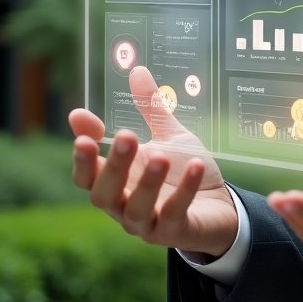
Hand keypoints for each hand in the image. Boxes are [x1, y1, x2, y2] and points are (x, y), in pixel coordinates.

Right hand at [69, 66, 237, 257]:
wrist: (220, 205)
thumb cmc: (185, 171)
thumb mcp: (168, 136)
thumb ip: (150, 109)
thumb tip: (137, 69)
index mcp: (118, 182)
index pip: (86, 175)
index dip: (82, 155)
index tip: (81, 126)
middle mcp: (123, 206)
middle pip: (103, 193)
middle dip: (114, 165)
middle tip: (126, 136)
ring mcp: (147, 223)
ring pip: (134, 209)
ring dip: (146, 182)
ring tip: (161, 155)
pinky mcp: (174, 232)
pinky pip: (174, 213)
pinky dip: (185, 190)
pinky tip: (197, 165)